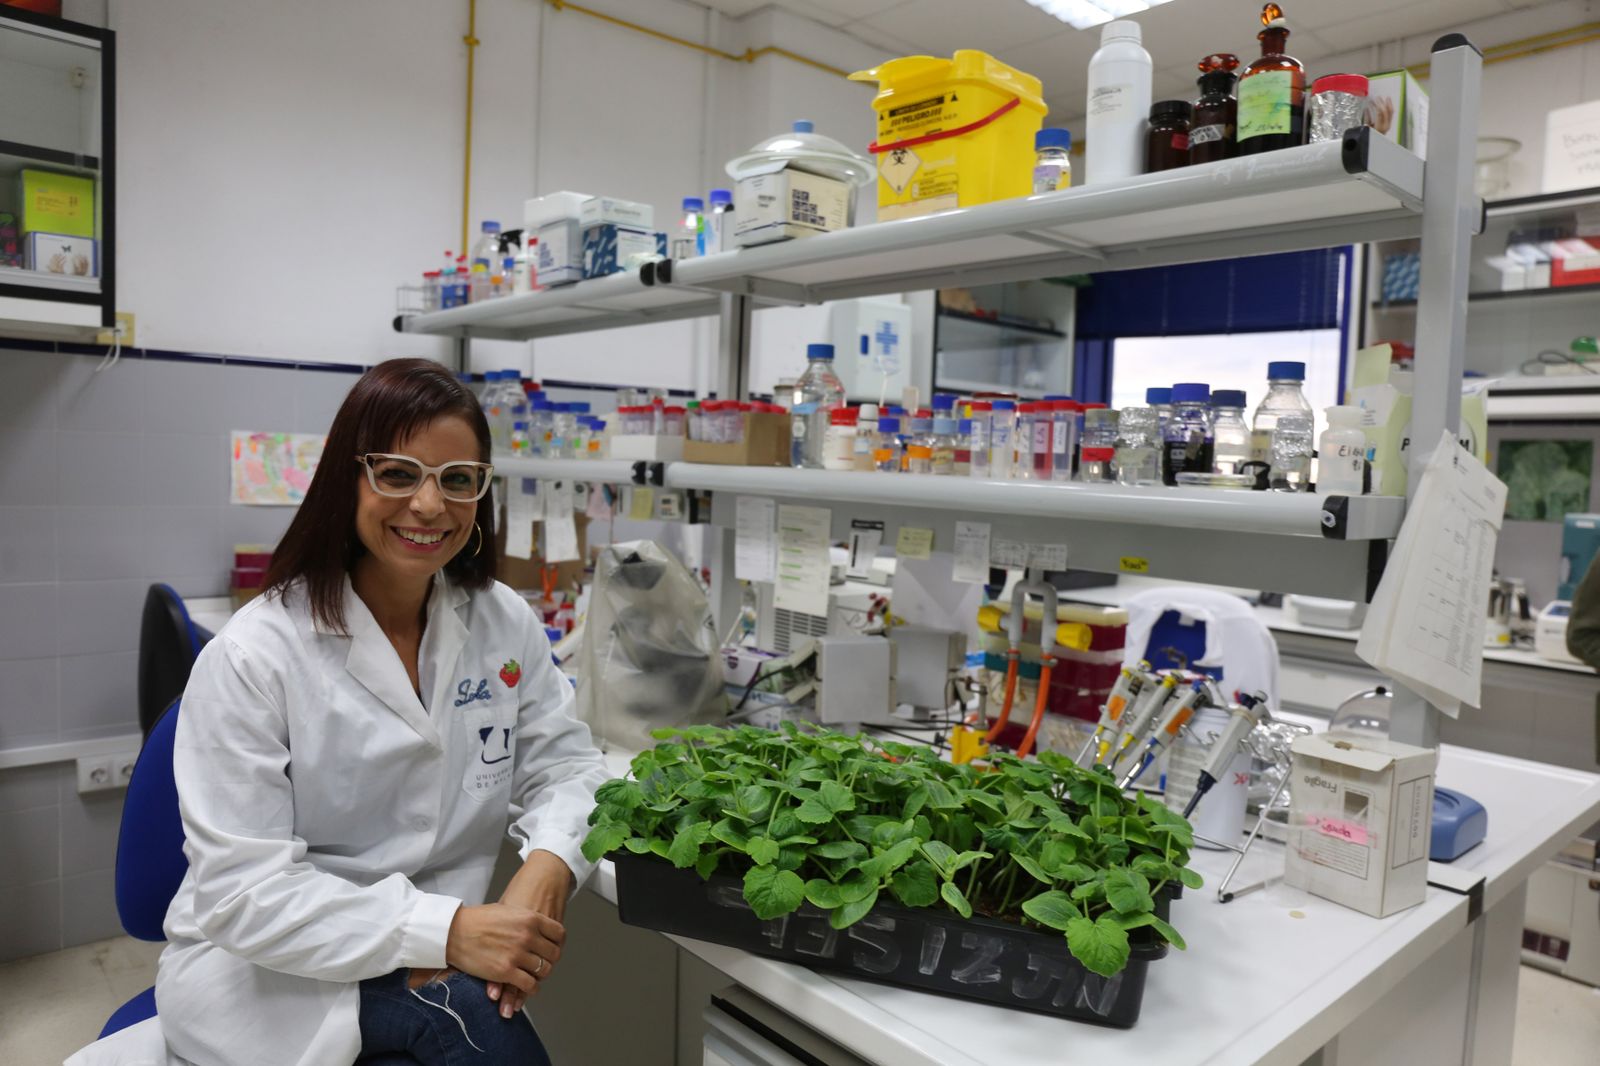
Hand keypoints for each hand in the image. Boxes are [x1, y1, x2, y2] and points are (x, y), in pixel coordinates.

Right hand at [485, 850, 573, 1016]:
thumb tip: (538, 927)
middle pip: (553, 954)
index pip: (559, 934)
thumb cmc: (478, 920)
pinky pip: (529, 984)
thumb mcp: (508, 910)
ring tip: (535, 976)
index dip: (557, 943)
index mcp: (530, 918)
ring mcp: (517, 954)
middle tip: (543, 964)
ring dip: (540, 975)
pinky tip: (528, 986)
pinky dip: (531, 988)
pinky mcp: (506, 971)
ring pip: (543, 970)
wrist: (454, 931)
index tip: (551, 947)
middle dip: (549, 960)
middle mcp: (528, 935)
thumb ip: (526, 920)